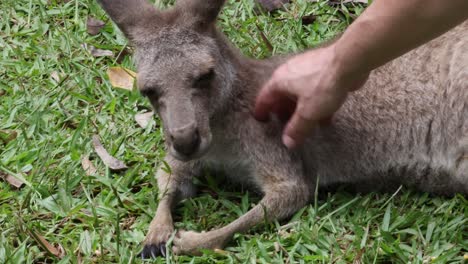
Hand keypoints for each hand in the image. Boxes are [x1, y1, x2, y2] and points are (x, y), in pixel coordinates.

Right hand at [254, 46, 368, 148]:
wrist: (349, 61)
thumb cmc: (323, 86)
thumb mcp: (308, 112)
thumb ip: (297, 129)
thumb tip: (287, 143)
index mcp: (279, 81)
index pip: (264, 98)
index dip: (262, 112)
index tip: (262, 122)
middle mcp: (288, 73)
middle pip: (281, 96)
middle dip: (283, 112)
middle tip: (285, 126)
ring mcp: (305, 70)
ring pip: (298, 93)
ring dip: (300, 110)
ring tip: (305, 125)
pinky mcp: (321, 70)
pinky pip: (313, 90)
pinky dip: (315, 104)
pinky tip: (325, 118)